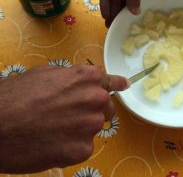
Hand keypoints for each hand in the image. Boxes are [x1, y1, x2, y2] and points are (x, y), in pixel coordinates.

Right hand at [0, 65, 128, 173]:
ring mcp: (91, 126)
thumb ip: (72, 77)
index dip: (116, 84)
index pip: (111, 82)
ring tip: (55, 129)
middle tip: (68, 115)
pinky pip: (84, 146)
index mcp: (87, 78)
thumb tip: (87, 81)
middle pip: (104, 107)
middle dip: (92, 110)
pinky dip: (72, 146)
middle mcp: (95, 100)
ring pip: (93, 127)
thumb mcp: (45, 74)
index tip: (124, 86)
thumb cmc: (16, 95)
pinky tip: (52, 143)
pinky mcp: (82, 150)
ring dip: (80, 129)